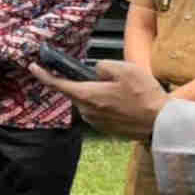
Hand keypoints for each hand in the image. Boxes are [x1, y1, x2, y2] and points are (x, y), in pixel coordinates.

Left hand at [30, 59, 168, 140]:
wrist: (161, 123)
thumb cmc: (145, 96)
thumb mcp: (125, 69)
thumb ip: (103, 66)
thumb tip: (96, 71)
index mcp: (87, 95)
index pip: (58, 84)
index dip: (44, 75)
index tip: (33, 68)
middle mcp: (87, 111)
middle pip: (76, 91)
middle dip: (86, 82)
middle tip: (109, 78)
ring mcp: (95, 122)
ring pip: (88, 101)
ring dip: (98, 94)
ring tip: (124, 92)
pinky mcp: (105, 128)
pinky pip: (99, 111)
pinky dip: (106, 104)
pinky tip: (125, 103)